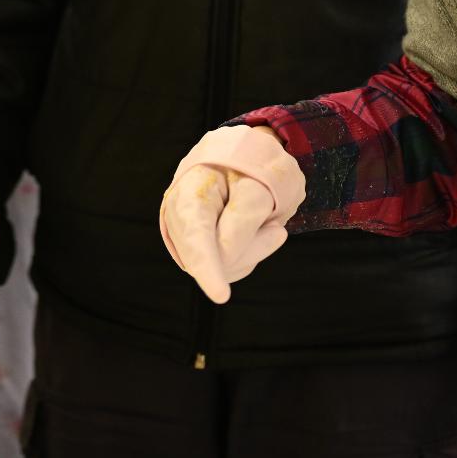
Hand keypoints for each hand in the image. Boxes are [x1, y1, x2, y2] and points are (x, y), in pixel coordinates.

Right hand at [158, 125, 305, 304]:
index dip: (207, 266)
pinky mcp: (200, 253)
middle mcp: (179, 220)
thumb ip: (243, 217)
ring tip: (266, 222)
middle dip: (252, 247)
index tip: (221, 295)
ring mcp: (187, 239)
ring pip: (226, 266)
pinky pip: (231, 267)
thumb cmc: (246, 167)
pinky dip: (251, 252)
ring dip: (255, 249)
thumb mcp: (254, 183)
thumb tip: (225, 259)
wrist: (238, 161)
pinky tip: (255, 232)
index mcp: (190, 194)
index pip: (196, 235)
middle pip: (216, 256)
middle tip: (277, 229)